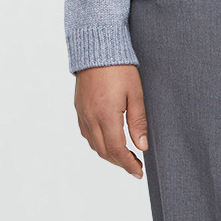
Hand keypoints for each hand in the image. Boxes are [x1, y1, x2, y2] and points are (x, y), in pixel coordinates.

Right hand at [74, 63, 148, 177]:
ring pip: (93, 144)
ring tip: (125, 156)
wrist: (96, 47)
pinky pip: (86, 133)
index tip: (138, 172)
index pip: (117, 150)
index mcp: (106, 115)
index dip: (128, 164)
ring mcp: (82, 113)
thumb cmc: (120, 67)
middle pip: (104, 151)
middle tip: (135, 167)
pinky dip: (97, 143)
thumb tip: (141, 146)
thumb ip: (138, 121)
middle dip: (120, 162)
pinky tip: (108, 141)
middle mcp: (90, 117)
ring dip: (108, 154)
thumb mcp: (136, 93)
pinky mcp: (79, 107)